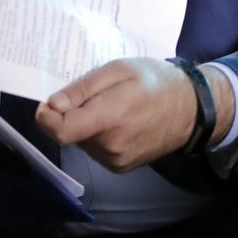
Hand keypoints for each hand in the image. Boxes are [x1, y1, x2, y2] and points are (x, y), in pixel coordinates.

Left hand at [35, 57, 233, 171]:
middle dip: (71, 113)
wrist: (191, 109)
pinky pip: (94, 148)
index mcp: (109, 119)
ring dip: (84, 124)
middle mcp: (111, 146)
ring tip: (109, 105)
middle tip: (93, 94)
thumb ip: (82, 89)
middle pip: (69, 133)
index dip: (46, 117)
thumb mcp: (117, 70)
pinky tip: (116, 120)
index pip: (60, 131)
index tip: (49, 102)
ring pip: (80, 141)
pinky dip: (96, 134)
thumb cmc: (154, 82)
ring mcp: (116, 160)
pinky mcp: (121, 167)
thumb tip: (52, 105)